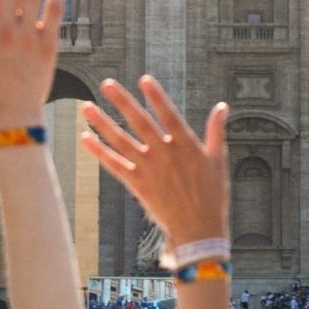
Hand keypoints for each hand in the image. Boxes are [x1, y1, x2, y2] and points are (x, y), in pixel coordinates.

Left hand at [80, 77, 229, 247]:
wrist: (198, 228)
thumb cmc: (212, 193)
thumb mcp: (218, 159)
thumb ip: (216, 130)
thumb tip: (223, 106)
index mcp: (186, 144)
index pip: (168, 114)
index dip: (156, 96)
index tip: (144, 79)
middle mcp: (164, 153)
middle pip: (140, 122)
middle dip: (122, 102)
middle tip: (107, 84)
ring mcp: (149, 169)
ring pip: (121, 141)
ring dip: (102, 124)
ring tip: (87, 108)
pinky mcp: (137, 185)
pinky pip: (114, 165)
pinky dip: (99, 152)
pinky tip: (86, 139)